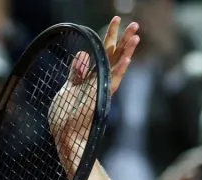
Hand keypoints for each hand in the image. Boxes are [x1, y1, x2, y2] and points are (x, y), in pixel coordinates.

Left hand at [49, 17, 139, 174]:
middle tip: (135, 24)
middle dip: (124, 40)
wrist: (67, 138)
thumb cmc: (66, 117)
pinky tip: (127, 59)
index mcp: (93, 78)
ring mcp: (101, 91)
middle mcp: (100, 83)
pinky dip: (119, 71)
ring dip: (127, 51)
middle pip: (114, 57)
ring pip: (117, 67)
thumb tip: (82, 54)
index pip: (104, 53)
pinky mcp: (99, 100)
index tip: (116, 19)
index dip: (110, 36)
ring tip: (136, 35)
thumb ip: (76, 73)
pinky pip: (111, 83)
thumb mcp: (68, 90)